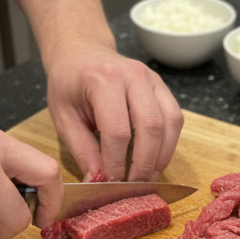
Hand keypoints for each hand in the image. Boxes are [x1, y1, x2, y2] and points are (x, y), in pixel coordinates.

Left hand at [45, 45, 183, 182]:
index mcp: (102, 79)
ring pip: (169, 124)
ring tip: (147, 177)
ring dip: (161, 157)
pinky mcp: (163, 88)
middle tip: (134, 186)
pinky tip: (155, 159)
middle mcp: (132, 75)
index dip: (118, 163)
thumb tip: (99, 182)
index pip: (118, 131)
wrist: (80, 52)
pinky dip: (169, 145)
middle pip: (150, 128)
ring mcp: (152, 80)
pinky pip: (175, 120)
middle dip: (144, 164)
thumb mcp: (64, 118)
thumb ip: (83, 151)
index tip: (112, 182)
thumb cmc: (69, 84)